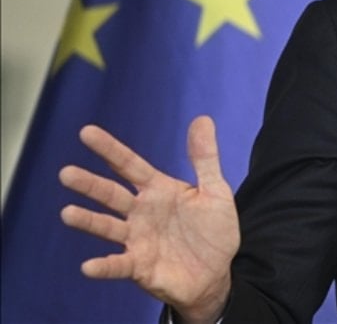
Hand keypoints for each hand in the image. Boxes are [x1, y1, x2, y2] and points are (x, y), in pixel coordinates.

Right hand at [59, 115, 238, 323]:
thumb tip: (202, 119)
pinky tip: (88, 266)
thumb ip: (205, 158)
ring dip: (88, 221)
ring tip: (68, 213)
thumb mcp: (215, 191)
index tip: (86, 132)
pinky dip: (104, 266)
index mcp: (158, 190)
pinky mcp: (139, 266)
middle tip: (66, 173)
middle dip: (89, 184)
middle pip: (111, 194)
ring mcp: (137, 239)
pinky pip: (118, 265)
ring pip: (107, 227)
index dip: (110, 149)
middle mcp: (141, 212)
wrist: (217, 272)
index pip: (129, 165)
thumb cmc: (213, 230)